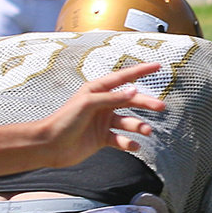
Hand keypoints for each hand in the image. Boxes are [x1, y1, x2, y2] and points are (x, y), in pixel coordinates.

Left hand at [42, 62, 165, 165]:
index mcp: (97, 90)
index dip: (141, 71)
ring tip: (146, 131)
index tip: (158, 66)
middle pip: (130, 100)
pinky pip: (121, 139)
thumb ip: (112, 98)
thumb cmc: (64, 120)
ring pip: (128, 121)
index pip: (123, 78)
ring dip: (139, 126)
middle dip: (146, 103)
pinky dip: (128, 142)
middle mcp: (102, 104)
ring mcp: (103, 122)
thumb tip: (134, 90)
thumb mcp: (88, 104)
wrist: (50, 145)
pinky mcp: (102, 138)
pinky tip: (134, 145)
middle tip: (161, 107)